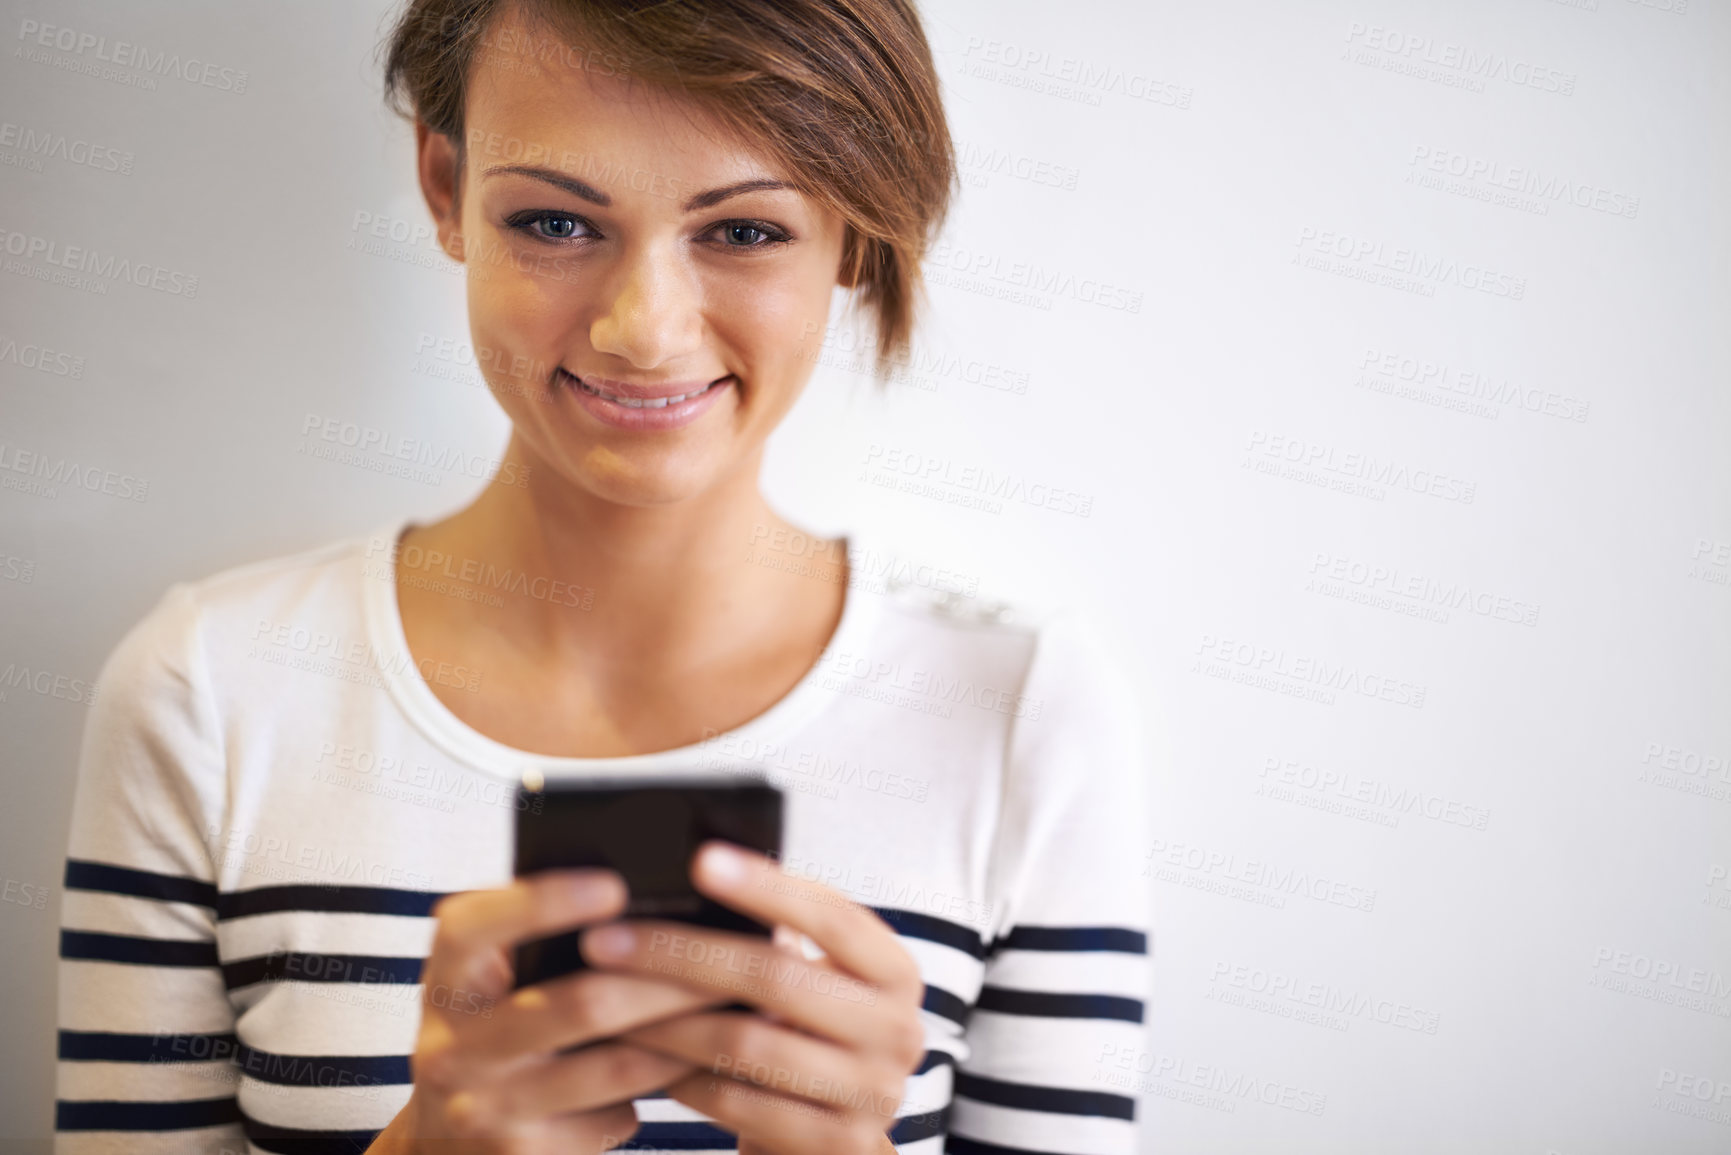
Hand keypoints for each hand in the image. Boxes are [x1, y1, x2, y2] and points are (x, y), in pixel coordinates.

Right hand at [372, 869, 739, 1152]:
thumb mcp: (494, 979)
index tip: (616, 884)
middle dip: (667, 980)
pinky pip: (614, 1115)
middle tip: (730, 959)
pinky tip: (694, 1066)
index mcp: (446, 978)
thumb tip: (644, 897)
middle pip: (577, 1003)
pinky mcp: (521, 1154)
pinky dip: (659, 1089)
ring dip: (684, 1037)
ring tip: (735, 1009)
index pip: (474, 927)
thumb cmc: (497, 1028)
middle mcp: (451, 1046)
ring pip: (613, 1067)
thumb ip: (539, 938)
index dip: (543, 902)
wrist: (446, 1141)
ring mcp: (483, 1108)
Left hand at [576, 842, 925, 1154]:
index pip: (831, 915)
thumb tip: (696, 873)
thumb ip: (782, 942)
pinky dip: (683, 1077)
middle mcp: (898, 1031)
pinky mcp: (836, 1145)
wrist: (840, 1146)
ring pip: (746, 1042)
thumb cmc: (812, 1042)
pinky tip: (644, 1058)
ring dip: (665, 1019)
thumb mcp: (818, 986)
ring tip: (609, 1000)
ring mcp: (872, 1094)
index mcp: (895, 973)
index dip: (766, 886)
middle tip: (608, 939)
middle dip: (681, 953)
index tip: (699, 860)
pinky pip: (739, 1103)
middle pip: (776, 976)